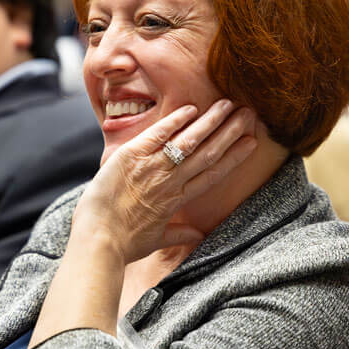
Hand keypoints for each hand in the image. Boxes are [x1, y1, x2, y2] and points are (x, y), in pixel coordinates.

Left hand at [71, 100, 258, 263]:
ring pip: (188, 141)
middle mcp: (170, 181)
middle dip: (230, 132)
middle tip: (249, 114)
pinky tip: (191, 109)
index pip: (212, 174)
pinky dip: (175, 121)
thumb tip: (198, 236)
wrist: (97, 240)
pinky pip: (158, 134)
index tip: (251, 142)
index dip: (234, 157)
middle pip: (207, 153)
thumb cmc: (122, 243)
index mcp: (177, 200)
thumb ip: (178, 234)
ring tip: (228, 104)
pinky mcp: (132, 156)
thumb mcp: (154, 241)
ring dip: (210, 121)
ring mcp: (152, 167)